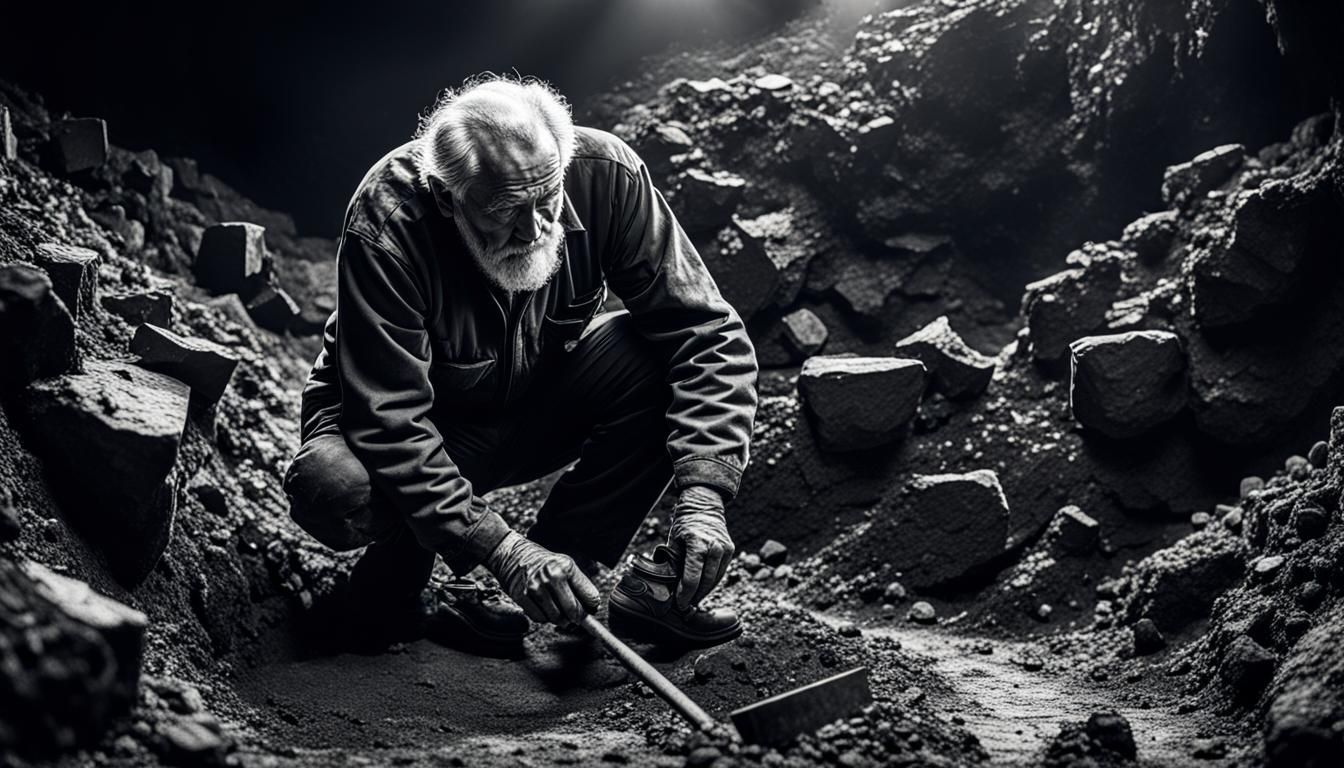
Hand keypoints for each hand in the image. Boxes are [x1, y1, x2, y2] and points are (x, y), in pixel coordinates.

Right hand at [485, 531, 599, 625]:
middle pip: (573, 611)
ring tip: (560, 612)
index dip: (592, 607)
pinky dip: (545, 618)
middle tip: (576, 617)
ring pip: (557, 618)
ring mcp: (536, 587)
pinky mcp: (522, 596)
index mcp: (567, 567)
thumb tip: (591, 612)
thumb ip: (580, 586)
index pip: (590, 598)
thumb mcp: (566, 566)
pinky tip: (545, 608)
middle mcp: (552, 577)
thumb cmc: (546, 564)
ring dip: (561, 620)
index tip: (589, 609)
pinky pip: (540, 619)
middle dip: (577, 618)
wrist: (515, 556)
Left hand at [668, 485, 734, 609]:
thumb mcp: (674, 542)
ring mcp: (725, 548)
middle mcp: (714, 546)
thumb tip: (671, 587)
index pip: (692, 576)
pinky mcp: (730, 551)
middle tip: (686, 606)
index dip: (686, 594)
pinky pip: (721, 572)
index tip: (680, 604)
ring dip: (704, 592)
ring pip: (715, 579)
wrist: (703, 507)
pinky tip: (703, 588)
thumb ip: (674, 564)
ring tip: (693, 600)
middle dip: (695, 596)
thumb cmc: (684, 526)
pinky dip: (712, 582)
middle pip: (706, 581)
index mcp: (697, 543)